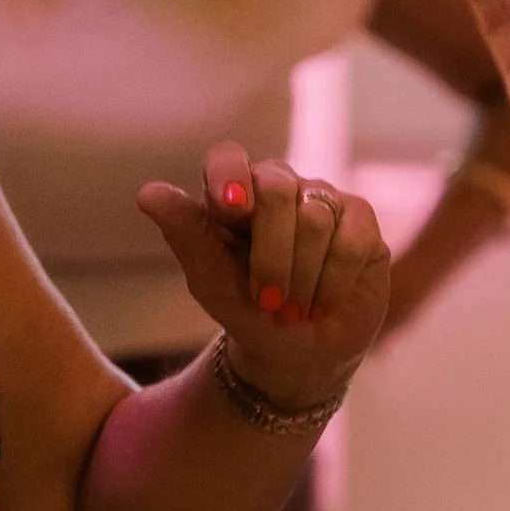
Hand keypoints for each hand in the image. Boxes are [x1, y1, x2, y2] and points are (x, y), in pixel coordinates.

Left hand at [139, 143, 391, 405]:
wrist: (297, 353)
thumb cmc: (246, 310)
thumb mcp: (210, 280)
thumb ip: (185, 234)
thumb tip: (148, 193)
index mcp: (233, 194)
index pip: (228, 157)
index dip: (230, 177)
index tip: (232, 213)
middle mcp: (280, 186)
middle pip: (276, 188)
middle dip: (270, 255)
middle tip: (266, 299)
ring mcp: (323, 199)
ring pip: (314, 218)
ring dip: (301, 278)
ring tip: (293, 308)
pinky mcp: (361, 221)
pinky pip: (350, 240)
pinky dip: (333, 282)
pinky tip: (323, 302)